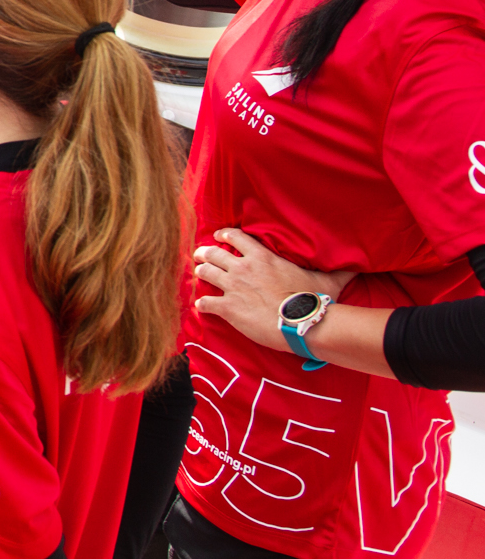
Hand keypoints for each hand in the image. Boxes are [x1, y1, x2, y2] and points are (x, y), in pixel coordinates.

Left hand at [192, 226, 354, 352]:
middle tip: (200, 255)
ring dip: (201, 273)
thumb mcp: (328, 279)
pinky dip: (202, 304)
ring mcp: (233, 288)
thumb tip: (359, 264)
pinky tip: (202, 307)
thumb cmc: (315, 301)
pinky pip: (206, 303)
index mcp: (262, 258)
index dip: (224, 235)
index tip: (219, 236)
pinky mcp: (228, 308)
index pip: (235, 237)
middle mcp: (243, 269)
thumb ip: (340, 269)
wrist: (304, 324)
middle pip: (213, 253)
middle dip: (204, 253)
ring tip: (199, 275)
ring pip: (205, 273)